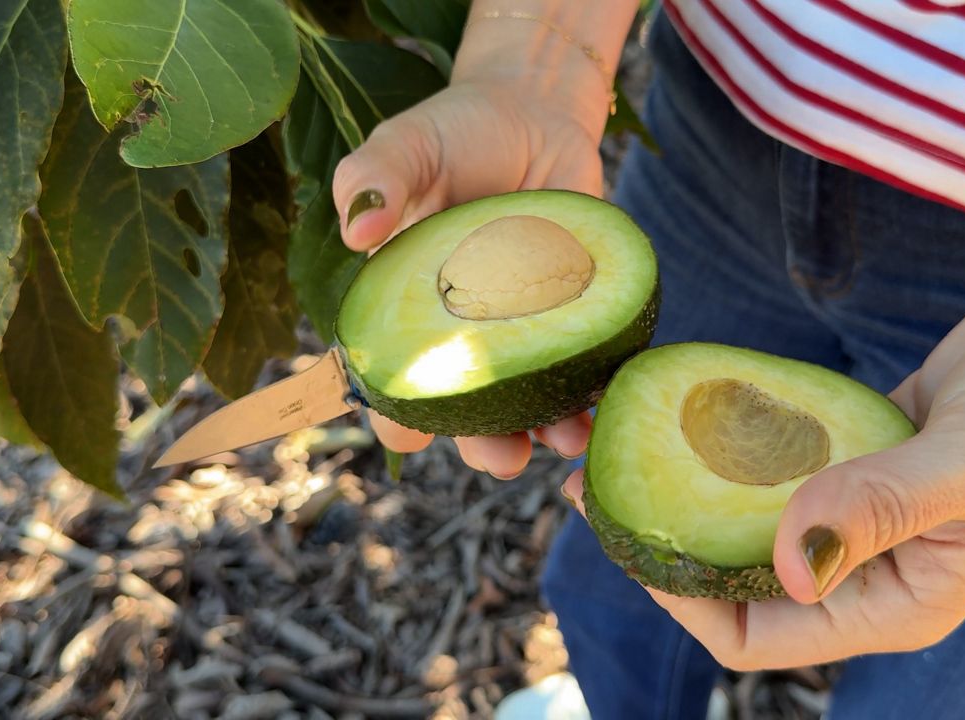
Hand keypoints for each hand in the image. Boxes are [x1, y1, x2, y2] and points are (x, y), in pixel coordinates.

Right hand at [332, 66, 609, 475]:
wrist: (535, 113)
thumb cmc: (457, 131)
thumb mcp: (408, 144)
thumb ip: (375, 177)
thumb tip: (357, 232)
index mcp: (411, 308)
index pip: (395, 375)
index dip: (394, 412)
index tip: (406, 433)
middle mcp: (467, 330)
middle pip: (468, 407)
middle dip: (482, 444)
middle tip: (502, 459)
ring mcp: (523, 327)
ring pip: (531, 399)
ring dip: (547, 430)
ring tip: (567, 440)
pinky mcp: (577, 311)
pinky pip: (585, 360)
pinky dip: (597, 387)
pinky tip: (608, 401)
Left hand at [564, 244, 964, 668]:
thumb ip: (879, 507)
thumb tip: (783, 558)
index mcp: (900, 600)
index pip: (759, 633)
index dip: (683, 600)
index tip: (626, 532)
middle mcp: (874, 565)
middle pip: (741, 575)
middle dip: (672, 534)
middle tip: (600, 472)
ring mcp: (866, 507)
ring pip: (754, 511)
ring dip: (695, 481)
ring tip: (626, 431)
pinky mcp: (863, 450)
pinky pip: (781, 455)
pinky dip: (738, 438)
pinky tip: (691, 401)